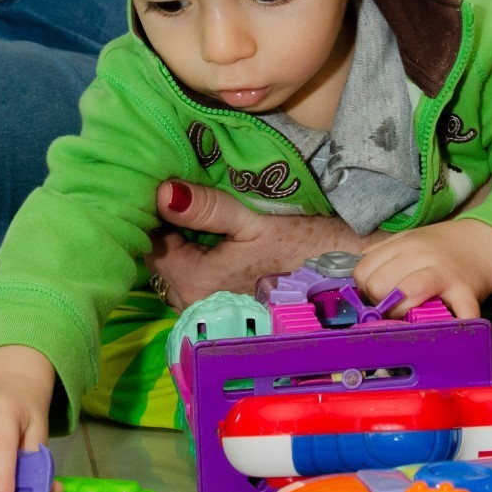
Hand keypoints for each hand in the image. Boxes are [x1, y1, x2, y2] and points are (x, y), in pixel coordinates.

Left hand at [150, 180, 361, 310]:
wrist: (342, 277)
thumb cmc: (301, 247)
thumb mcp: (253, 220)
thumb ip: (206, 208)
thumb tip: (161, 191)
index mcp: (196, 283)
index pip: (150, 243)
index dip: (152, 212)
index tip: (161, 182)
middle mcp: (193, 305)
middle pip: (158, 259)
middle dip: (162, 229)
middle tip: (178, 192)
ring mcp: (207, 310)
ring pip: (173, 271)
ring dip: (177, 244)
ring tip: (193, 211)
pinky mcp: (221, 308)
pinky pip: (190, 279)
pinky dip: (191, 257)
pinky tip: (207, 235)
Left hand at [353, 219, 491, 321]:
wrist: (482, 243)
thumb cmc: (438, 249)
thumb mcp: (406, 242)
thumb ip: (382, 258)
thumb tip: (358, 284)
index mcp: (401, 245)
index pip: (363, 272)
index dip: (364, 290)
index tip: (376, 297)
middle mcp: (419, 254)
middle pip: (378, 284)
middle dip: (380, 304)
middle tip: (393, 309)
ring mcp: (443, 272)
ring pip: (408, 291)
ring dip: (402, 313)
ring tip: (410, 319)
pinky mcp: (466, 291)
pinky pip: (458, 312)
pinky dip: (453, 326)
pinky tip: (447, 333)